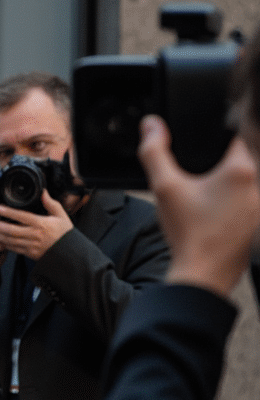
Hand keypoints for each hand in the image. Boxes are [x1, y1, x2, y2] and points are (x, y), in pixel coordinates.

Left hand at [0, 189, 74, 260]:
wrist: (70, 254)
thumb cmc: (65, 234)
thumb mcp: (62, 216)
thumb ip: (51, 204)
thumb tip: (43, 192)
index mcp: (42, 224)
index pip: (23, 217)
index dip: (9, 212)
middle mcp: (35, 235)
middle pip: (12, 230)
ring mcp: (32, 246)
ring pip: (11, 240)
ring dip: (0, 235)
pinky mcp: (30, 254)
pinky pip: (15, 249)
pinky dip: (6, 244)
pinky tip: (0, 239)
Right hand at [139, 115, 259, 297]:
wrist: (202, 273)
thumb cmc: (189, 233)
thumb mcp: (164, 186)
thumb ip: (155, 151)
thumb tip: (152, 126)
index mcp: (241, 170)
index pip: (233, 135)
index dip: (212, 138)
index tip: (198, 153)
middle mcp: (257, 186)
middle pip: (236, 161)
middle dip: (214, 167)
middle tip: (195, 182)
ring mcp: (258, 206)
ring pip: (240, 184)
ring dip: (221, 188)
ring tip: (199, 204)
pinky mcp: (255, 223)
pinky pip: (242, 204)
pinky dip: (225, 207)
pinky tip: (206, 219)